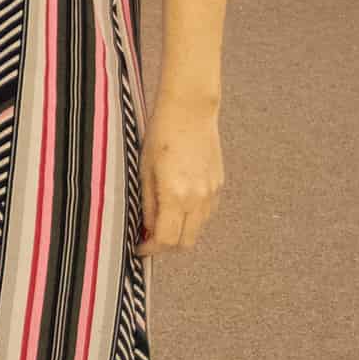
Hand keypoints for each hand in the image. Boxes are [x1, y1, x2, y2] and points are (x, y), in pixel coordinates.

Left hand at [136, 93, 223, 255]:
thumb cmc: (161, 134)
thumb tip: (147, 229)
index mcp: (176, 195)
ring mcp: (212, 193)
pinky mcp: (219, 185)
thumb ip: (147, 203)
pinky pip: (206, 213)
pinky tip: (177, 202)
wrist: (191, 110)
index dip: (151, 249)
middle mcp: (198, 199)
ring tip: (161, 218)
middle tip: (148, 236)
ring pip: (198, 229)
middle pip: (185, 242)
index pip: (167, 240)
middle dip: (166, 245)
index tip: (139, 247)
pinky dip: (192, 217)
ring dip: (180, 231)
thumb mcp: (145, 169)